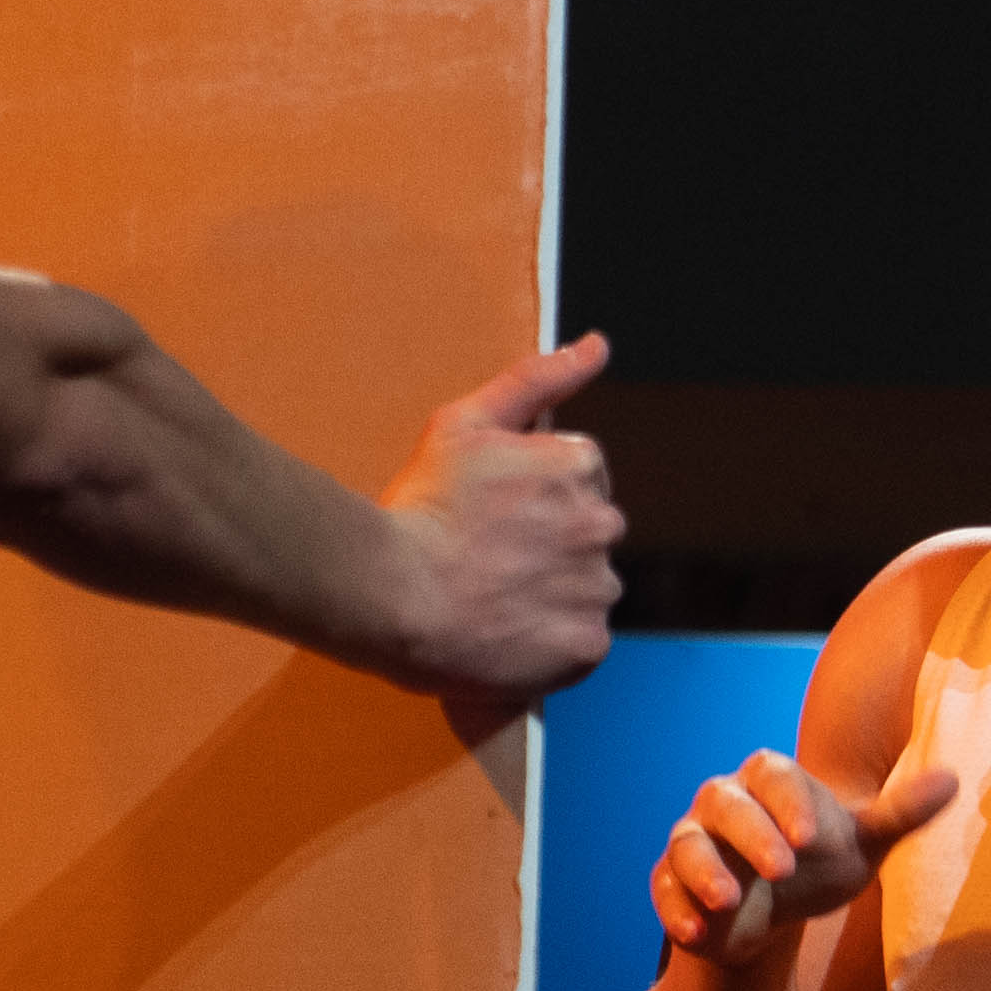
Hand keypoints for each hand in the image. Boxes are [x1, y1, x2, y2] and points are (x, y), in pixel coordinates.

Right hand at [374, 332, 624, 698]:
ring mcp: (595, 588)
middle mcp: (600, 523)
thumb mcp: (464, 424)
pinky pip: (582, 642)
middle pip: (588, 533)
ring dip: (553, 593)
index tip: (495, 517)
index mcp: (578, 466)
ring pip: (587, 588)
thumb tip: (597, 346)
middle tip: (490, 560)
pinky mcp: (586, 645)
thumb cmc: (420, 509)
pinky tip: (508, 633)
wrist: (390, 594)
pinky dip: (551, 642)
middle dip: (551, 544)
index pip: (580, 478)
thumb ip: (537, 379)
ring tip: (494, 599)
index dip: (533, 498)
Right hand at [654, 748, 959, 964]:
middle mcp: (724, 803)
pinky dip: (674, 909)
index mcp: (770, 781)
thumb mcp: (862, 844)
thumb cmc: (819, 865)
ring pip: (687, 844)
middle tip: (783, 869)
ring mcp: (693, 842)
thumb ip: (900, 814)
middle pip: (726, 803)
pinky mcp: (671, 883)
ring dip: (704, 871)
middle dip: (752, 834)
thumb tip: (954, 780)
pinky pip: (664, 889)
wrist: (773, 914)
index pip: (773, 774)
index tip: (813, 837)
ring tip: (727, 902)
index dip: (790, 801)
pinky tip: (696, 934)